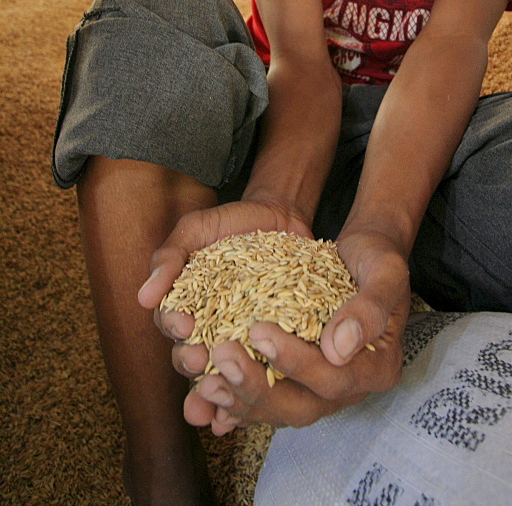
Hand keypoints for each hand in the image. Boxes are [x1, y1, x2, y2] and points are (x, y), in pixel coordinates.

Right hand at [137, 198, 312, 371]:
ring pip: (226, 367)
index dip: (174, 327)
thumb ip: (169, 258)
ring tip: (226, 379)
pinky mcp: (274, 337)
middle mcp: (210, 327)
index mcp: (186, 305)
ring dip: (221, 379)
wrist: (277, 213)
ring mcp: (242, 334)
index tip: (183, 324)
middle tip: (200, 358)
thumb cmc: (229, 222)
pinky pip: (265, 361)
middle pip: (192, 355)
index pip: (171, 325)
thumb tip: (143, 298)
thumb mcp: (195, 229)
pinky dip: (259, 378)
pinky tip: (258, 388)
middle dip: (191, 360)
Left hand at [181, 230, 410, 434]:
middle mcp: (348, 389)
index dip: (296, 361)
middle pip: (301, 406)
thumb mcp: (385, 272)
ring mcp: (319, 391)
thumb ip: (370, 308)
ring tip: (204, 381)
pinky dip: (235, 402)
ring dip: (239, 398)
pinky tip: (204, 394)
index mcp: (376, 368)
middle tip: (222, 355)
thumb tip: (339, 348)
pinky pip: (264, 402)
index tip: (260, 331)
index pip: (334, 379)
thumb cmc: (376, 260)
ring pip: (277, 410)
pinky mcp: (296, 383)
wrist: (363, 256)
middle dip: (257, 386)